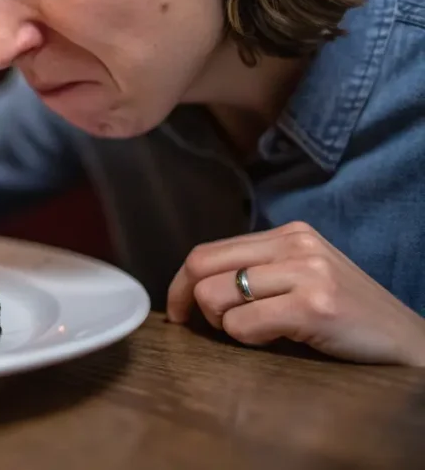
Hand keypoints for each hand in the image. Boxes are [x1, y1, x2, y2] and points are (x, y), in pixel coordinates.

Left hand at [166, 221, 424, 365]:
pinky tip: (274, 340)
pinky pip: (242, 324)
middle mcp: (294, 245)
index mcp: (287, 234)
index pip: (208, 251)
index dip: (180, 282)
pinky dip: (246, 339)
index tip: (177, 311)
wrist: (409, 344)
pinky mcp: (313, 306)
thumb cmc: (348, 318)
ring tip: (253, 333)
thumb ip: (258, 273)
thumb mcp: (302, 278)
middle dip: (186, 301)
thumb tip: (196, 287)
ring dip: (223, 325)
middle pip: (202, 266)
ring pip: (215, 296)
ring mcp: (306, 272)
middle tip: (194, 327)